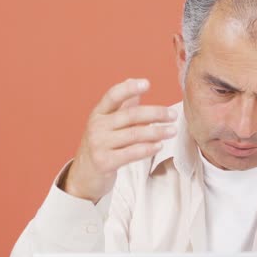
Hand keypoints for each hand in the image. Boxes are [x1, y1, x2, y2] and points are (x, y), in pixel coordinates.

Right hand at [61, 78, 177, 202]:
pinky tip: (160, 145)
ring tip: (172, 131)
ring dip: (157, 132)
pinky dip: (148, 148)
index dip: (129, 88)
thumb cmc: (101, 145)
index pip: (113, 96)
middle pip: (130, 115)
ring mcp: (99, 145)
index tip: (147, 83)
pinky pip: (131, 153)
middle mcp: (96, 126)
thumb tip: (133, 80)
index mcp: (98, 113)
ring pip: (134, 134)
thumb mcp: (107, 123)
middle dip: (155, 113)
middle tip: (172, 115)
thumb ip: (122, 104)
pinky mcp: (104, 162)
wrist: (84, 175)